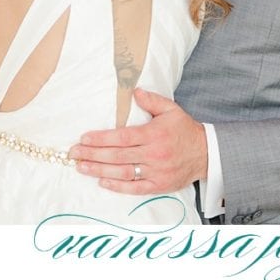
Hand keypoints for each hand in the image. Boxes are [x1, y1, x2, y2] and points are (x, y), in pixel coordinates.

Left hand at [68, 88, 207, 194]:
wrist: (206, 153)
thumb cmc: (184, 130)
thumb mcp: (171, 109)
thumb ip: (152, 100)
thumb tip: (134, 91)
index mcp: (154, 134)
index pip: (122, 137)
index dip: (101, 139)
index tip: (84, 138)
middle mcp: (153, 154)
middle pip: (117, 156)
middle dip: (93, 154)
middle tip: (73, 153)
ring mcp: (155, 172)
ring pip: (122, 172)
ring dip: (99, 171)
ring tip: (81, 167)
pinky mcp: (158, 185)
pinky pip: (134, 188)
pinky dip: (117, 186)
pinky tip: (102, 181)